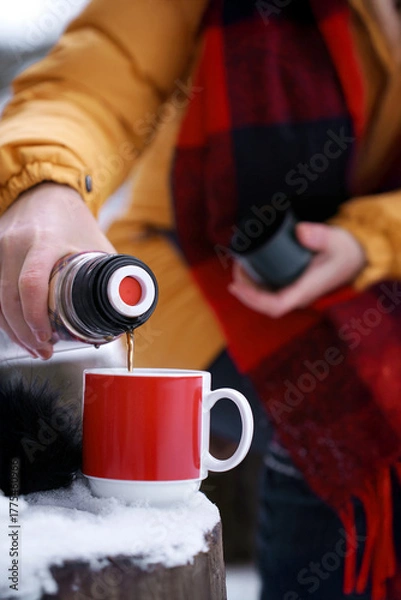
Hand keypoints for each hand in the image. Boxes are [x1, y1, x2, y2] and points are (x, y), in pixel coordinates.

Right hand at [0, 183, 114, 358]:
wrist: (45, 191)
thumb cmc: (75, 222)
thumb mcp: (98, 245)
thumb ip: (110, 278)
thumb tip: (122, 317)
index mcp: (46, 240)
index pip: (32, 282)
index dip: (36, 315)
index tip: (47, 337)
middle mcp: (16, 242)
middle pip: (9, 297)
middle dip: (24, 332)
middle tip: (44, 352)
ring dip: (13, 329)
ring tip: (34, 348)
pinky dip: (4, 315)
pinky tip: (18, 329)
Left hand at [228, 222, 365, 317]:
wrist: (358, 256)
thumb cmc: (346, 250)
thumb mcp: (336, 240)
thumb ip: (320, 236)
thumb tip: (300, 231)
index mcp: (306, 290)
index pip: (275, 305)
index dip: (253, 299)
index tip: (236, 285)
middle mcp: (298, 296)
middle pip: (264, 304)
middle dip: (246, 290)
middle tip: (235, 267)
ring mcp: (296, 292)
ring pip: (266, 298)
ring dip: (249, 285)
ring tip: (238, 265)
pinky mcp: (294, 285)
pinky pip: (270, 291)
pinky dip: (256, 282)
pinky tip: (248, 269)